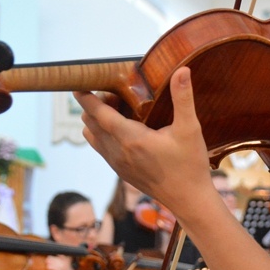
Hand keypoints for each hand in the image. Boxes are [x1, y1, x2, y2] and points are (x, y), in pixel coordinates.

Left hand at [74, 67, 210, 217]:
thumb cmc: (190, 165)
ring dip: (98, 120)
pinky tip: (122, 128)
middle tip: (118, 94)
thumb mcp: (190, 130)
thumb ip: (183, 98)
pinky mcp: (119, 171)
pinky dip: (102, 133)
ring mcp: (116, 163)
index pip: (99, 114)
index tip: (79, 85)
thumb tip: (182, 70)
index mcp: (131, 139)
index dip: (86, 98)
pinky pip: (99, 148)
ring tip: (120, 111)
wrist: (188, 200)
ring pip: (91, 136)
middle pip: (91, 122)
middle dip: (96, 104)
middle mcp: (118, 152)